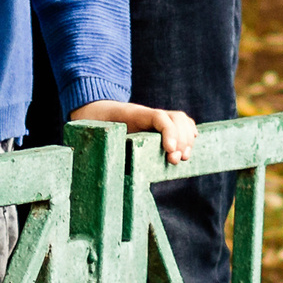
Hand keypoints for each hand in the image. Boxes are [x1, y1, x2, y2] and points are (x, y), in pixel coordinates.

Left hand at [71, 101, 197, 164]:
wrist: (93, 112)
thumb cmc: (94, 128)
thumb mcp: (96, 138)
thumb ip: (106, 149)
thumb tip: (112, 169)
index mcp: (132, 115)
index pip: (158, 117)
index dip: (168, 132)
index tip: (170, 151)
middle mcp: (147, 114)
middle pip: (174, 118)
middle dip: (180, 140)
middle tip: (174, 160)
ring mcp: (154, 117)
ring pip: (179, 119)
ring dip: (186, 138)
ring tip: (183, 157)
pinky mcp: (158, 124)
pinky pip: (179, 122)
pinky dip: (188, 132)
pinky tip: (190, 145)